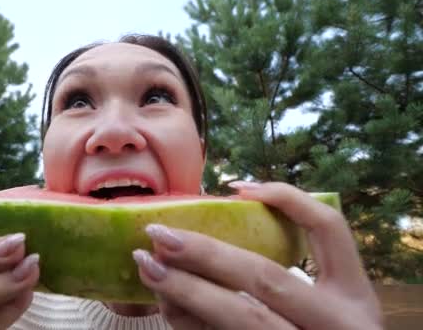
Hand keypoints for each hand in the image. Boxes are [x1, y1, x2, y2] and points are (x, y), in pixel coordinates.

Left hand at [133, 181, 382, 328]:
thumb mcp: (327, 314)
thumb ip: (289, 280)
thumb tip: (213, 234)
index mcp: (355, 299)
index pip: (330, 229)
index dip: (286, 198)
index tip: (236, 187)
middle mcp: (337, 325)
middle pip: (266, 278)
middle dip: (207, 253)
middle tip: (159, 234)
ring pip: (240, 317)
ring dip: (187, 290)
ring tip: (149, 267)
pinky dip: (190, 323)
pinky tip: (167, 305)